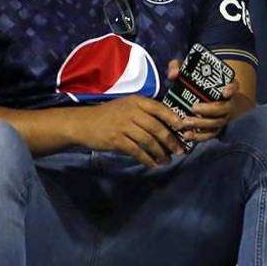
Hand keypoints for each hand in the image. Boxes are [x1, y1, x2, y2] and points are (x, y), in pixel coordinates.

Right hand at [70, 95, 187, 168]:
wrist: (82, 123)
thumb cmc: (109, 115)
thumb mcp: (127, 106)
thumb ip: (145, 111)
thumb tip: (169, 124)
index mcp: (136, 101)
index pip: (159, 108)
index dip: (173, 118)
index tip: (184, 128)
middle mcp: (131, 112)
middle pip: (156, 127)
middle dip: (170, 141)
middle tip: (179, 151)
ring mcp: (123, 125)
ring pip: (148, 141)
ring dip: (160, 152)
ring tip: (167, 160)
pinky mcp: (116, 139)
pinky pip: (136, 151)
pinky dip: (147, 159)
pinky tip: (152, 164)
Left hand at [163, 60, 238, 144]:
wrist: (209, 97)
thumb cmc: (198, 82)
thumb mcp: (188, 70)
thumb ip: (179, 67)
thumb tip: (173, 75)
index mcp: (225, 86)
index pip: (234, 86)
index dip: (231, 89)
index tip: (225, 92)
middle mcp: (227, 103)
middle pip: (224, 108)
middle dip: (209, 109)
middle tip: (193, 108)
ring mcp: (222, 118)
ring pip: (216, 123)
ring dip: (202, 124)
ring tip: (186, 122)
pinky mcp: (215, 129)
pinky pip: (210, 135)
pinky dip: (199, 137)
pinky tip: (187, 135)